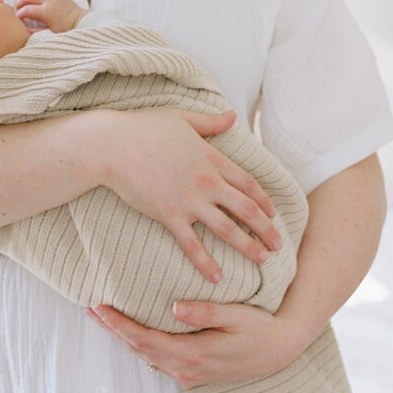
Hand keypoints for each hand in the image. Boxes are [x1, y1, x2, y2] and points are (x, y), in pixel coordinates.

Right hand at [15, 0, 86, 32]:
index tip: (17, 17)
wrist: (79, 21)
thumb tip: (24, 28)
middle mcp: (50, 1)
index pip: (27, 10)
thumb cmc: (65, 29)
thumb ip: (36, 30)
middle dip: (20, 1)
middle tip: (17, 7)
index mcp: (47, 12)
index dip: (20, 13)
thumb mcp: (49, 33)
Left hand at [86, 300, 301, 387]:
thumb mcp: (236, 316)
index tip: (99, 308)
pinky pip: (160, 358)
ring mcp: (190, 373)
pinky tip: (133, 332)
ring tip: (104, 317)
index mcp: (193, 353)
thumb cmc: (258, 328)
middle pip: (140, 349)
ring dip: (124, 337)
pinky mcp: (194, 372)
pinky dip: (141, 344)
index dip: (120, 324)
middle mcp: (187, 368)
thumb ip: (205, 311)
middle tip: (91, 308)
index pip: (145, 338)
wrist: (280, 350)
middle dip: (114, 329)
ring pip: (147, 355)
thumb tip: (174, 307)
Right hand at [100, 108, 282, 280]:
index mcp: (211, 157)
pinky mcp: (169, 215)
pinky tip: (217, 277)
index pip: (247, 183)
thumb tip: (232, 115)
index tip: (273, 214)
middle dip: (266, 229)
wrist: (113, 146)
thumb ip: (211, 122)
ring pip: (227, 230)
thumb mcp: (182, 119)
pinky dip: (206, 263)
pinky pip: (192, 245)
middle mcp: (206, 181)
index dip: (264, 201)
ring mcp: (188, 200)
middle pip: (246, 209)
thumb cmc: (145, 127)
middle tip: (279, 245)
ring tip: (262, 260)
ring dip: (247, 247)